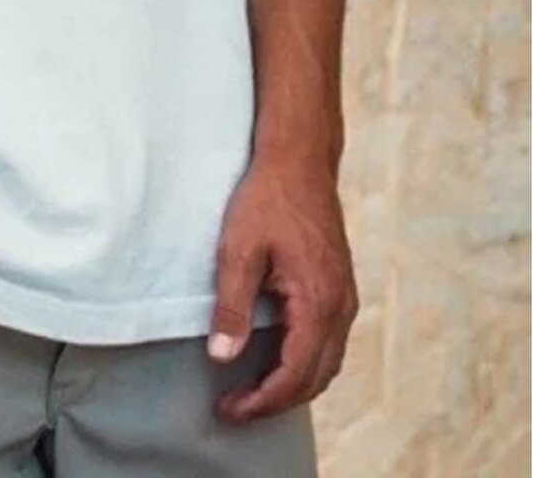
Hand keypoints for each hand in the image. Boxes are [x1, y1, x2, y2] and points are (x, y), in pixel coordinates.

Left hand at [207, 151, 358, 423]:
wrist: (300, 160)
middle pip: (315, 379)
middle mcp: (340, 307)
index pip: (294, 375)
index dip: (262, 401)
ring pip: (327, 364)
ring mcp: (345, 298)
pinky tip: (279, 359)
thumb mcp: (238, 249)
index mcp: (317, 302)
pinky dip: (307, 363)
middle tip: (236, 408)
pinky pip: (330, 343)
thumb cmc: (267, 199)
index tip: (229, 409)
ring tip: (254, 391)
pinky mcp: (341, 287)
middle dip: (276, 401)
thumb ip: (232, 306)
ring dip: (293, 386)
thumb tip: (223, 357)